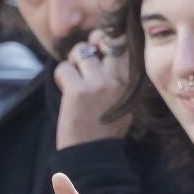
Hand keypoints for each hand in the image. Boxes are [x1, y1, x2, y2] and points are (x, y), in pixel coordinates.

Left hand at [55, 31, 131, 147]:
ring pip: (81, 51)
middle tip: (84, 59)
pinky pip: (63, 68)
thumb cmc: (106, 129)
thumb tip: (102, 50)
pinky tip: (66, 91)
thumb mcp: (123, 101)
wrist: (93, 155)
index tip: (101, 48)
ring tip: (74, 79)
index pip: (124, 43)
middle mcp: (118, 79)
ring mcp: (99, 83)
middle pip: (105, 38)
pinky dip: (61, 77)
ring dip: (73, 63)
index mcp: (131, 81)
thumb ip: (117, 76)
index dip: (109, 40)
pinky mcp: (78, 90)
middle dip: (92, 43)